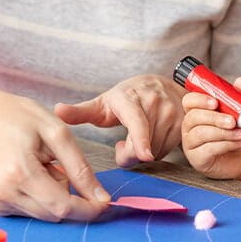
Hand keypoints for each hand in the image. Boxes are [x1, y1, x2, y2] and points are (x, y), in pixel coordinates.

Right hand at [0, 92, 110, 221]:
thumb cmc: (20, 118)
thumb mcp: (58, 133)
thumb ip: (81, 168)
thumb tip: (101, 198)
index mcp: (19, 173)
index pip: (61, 207)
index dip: (87, 209)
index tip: (104, 202)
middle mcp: (3, 193)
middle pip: (55, 214)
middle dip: (69, 195)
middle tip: (59, 164)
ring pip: (45, 214)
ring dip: (54, 195)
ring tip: (42, 165)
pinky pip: (32, 211)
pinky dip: (41, 196)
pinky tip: (32, 174)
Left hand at [54, 74, 184, 167]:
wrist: (161, 85)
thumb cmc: (127, 98)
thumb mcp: (103, 104)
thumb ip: (81, 112)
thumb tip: (57, 110)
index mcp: (130, 97)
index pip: (137, 121)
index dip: (140, 139)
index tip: (144, 155)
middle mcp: (154, 102)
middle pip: (142, 145)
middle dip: (129, 153)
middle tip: (122, 144)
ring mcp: (172, 112)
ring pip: (155, 150)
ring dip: (143, 152)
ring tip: (138, 137)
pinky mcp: (183, 122)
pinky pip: (168, 149)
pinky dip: (157, 149)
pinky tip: (152, 138)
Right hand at [181, 76, 240, 180]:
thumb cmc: (235, 135)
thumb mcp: (240, 114)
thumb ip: (239, 98)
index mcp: (196, 112)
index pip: (189, 101)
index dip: (200, 100)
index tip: (215, 101)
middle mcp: (189, 127)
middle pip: (193, 117)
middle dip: (215, 117)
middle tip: (232, 120)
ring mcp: (190, 144)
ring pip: (200, 133)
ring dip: (223, 132)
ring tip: (239, 133)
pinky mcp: (197, 159)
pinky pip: (207, 149)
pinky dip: (225, 145)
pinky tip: (237, 142)